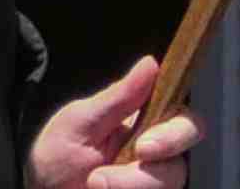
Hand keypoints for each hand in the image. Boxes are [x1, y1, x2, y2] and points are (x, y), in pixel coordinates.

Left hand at [25, 56, 203, 188]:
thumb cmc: (57, 157)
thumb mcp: (80, 123)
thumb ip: (118, 98)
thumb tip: (151, 63)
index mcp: (144, 125)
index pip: (182, 119)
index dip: (176, 132)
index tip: (145, 147)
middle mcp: (157, 156)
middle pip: (181, 161)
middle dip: (150, 172)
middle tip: (109, 176)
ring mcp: (152, 182)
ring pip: (169, 184)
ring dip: (130, 186)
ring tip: (93, 185)